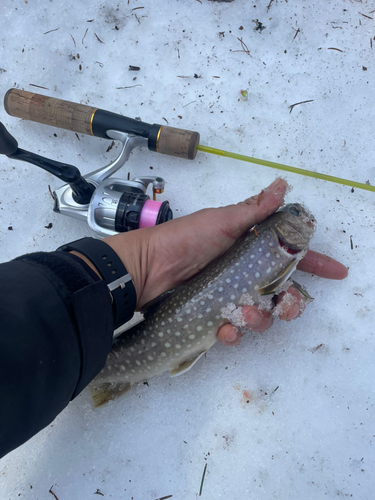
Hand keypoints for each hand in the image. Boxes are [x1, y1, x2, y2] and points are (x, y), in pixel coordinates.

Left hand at [104, 178, 347, 345]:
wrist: (146, 269)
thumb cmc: (184, 240)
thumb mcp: (220, 222)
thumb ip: (254, 210)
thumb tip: (282, 186)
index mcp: (248, 249)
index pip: (288, 255)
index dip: (312, 263)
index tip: (335, 272)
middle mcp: (243, 274)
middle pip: (281, 293)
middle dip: (290, 302)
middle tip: (287, 305)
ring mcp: (229, 297)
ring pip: (261, 315)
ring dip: (258, 317)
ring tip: (242, 312)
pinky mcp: (214, 317)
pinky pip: (235, 330)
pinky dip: (234, 332)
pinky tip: (224, 328)